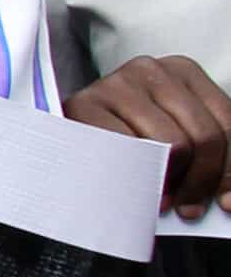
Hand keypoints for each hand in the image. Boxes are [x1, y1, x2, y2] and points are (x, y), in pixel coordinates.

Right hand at [67, 54, 230, 217]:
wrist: (62, 134)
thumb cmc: (129, 135)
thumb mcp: (176, 132)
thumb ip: (208, 156)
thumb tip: (229, 201)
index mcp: (182, 70)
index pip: (227, 122)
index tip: (225, 202)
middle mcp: (150, 69)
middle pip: (202, 135)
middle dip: (200, 180)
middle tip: (189, 207)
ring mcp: (115, 84)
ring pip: (170, 145)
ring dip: (170, 183)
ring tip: (162, 200)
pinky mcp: (84, 105)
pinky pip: (128, 151)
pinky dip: (137, 177)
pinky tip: (136, 191)